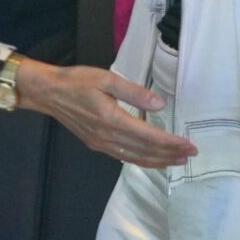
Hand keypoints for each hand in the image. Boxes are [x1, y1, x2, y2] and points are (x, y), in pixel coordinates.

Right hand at [13, 60, 195, 169]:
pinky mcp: (97, 145)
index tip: (189, 145)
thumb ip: (134, 92)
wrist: (49, 92)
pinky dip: (141, 160)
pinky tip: (150, 159)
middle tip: (190, 154)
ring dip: (158, 161)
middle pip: (145, 151)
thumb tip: (160, 104)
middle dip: (170, 154)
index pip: (150, 136)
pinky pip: (124, 157)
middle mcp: (109, 137)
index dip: (171, 143)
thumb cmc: (77, 81)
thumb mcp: (107, 78)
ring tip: (176, 161)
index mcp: (113, 120)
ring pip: (136, 158)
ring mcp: (102, 144)